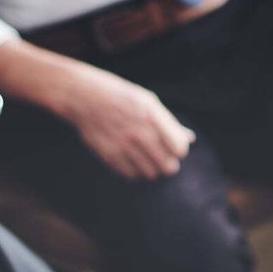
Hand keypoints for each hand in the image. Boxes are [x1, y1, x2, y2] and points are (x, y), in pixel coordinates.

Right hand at [63, 67, 193, 180]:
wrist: (82, 97)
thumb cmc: (120, 96)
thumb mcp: (147, 101)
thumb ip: (169, 122)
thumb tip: (190, 139)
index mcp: (152, 114)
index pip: (179, 148)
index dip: (179, 150)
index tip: (174, 147)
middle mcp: (139, 131)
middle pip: (168, 166)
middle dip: (169, 164)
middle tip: (163, 158)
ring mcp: (122, 144)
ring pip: (150, 174)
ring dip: (152, 168)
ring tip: (147, 159)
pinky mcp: (108, 154)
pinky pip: (131, 175)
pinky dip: (135, 171)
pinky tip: (132, 160)